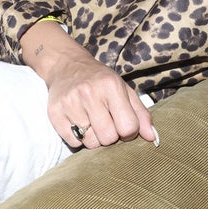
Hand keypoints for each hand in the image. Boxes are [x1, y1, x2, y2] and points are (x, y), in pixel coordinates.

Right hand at [21, 20, 156, 149]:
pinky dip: (78, 138)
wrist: (67, 66)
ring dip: (94, 137)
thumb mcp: (124, 90)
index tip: (123, 124)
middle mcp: (90, 93)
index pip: (128, 127)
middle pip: (108, 138)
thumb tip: (152, 137)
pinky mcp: (54, 113)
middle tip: (106, 122)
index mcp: (111, 86)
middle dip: (111, 135)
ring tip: (91, 121)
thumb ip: (140, 114)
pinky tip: (79, 122)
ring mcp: (70, 103)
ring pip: (90, 143)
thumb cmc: (101, 80)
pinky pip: (73, 143)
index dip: (129, 131)